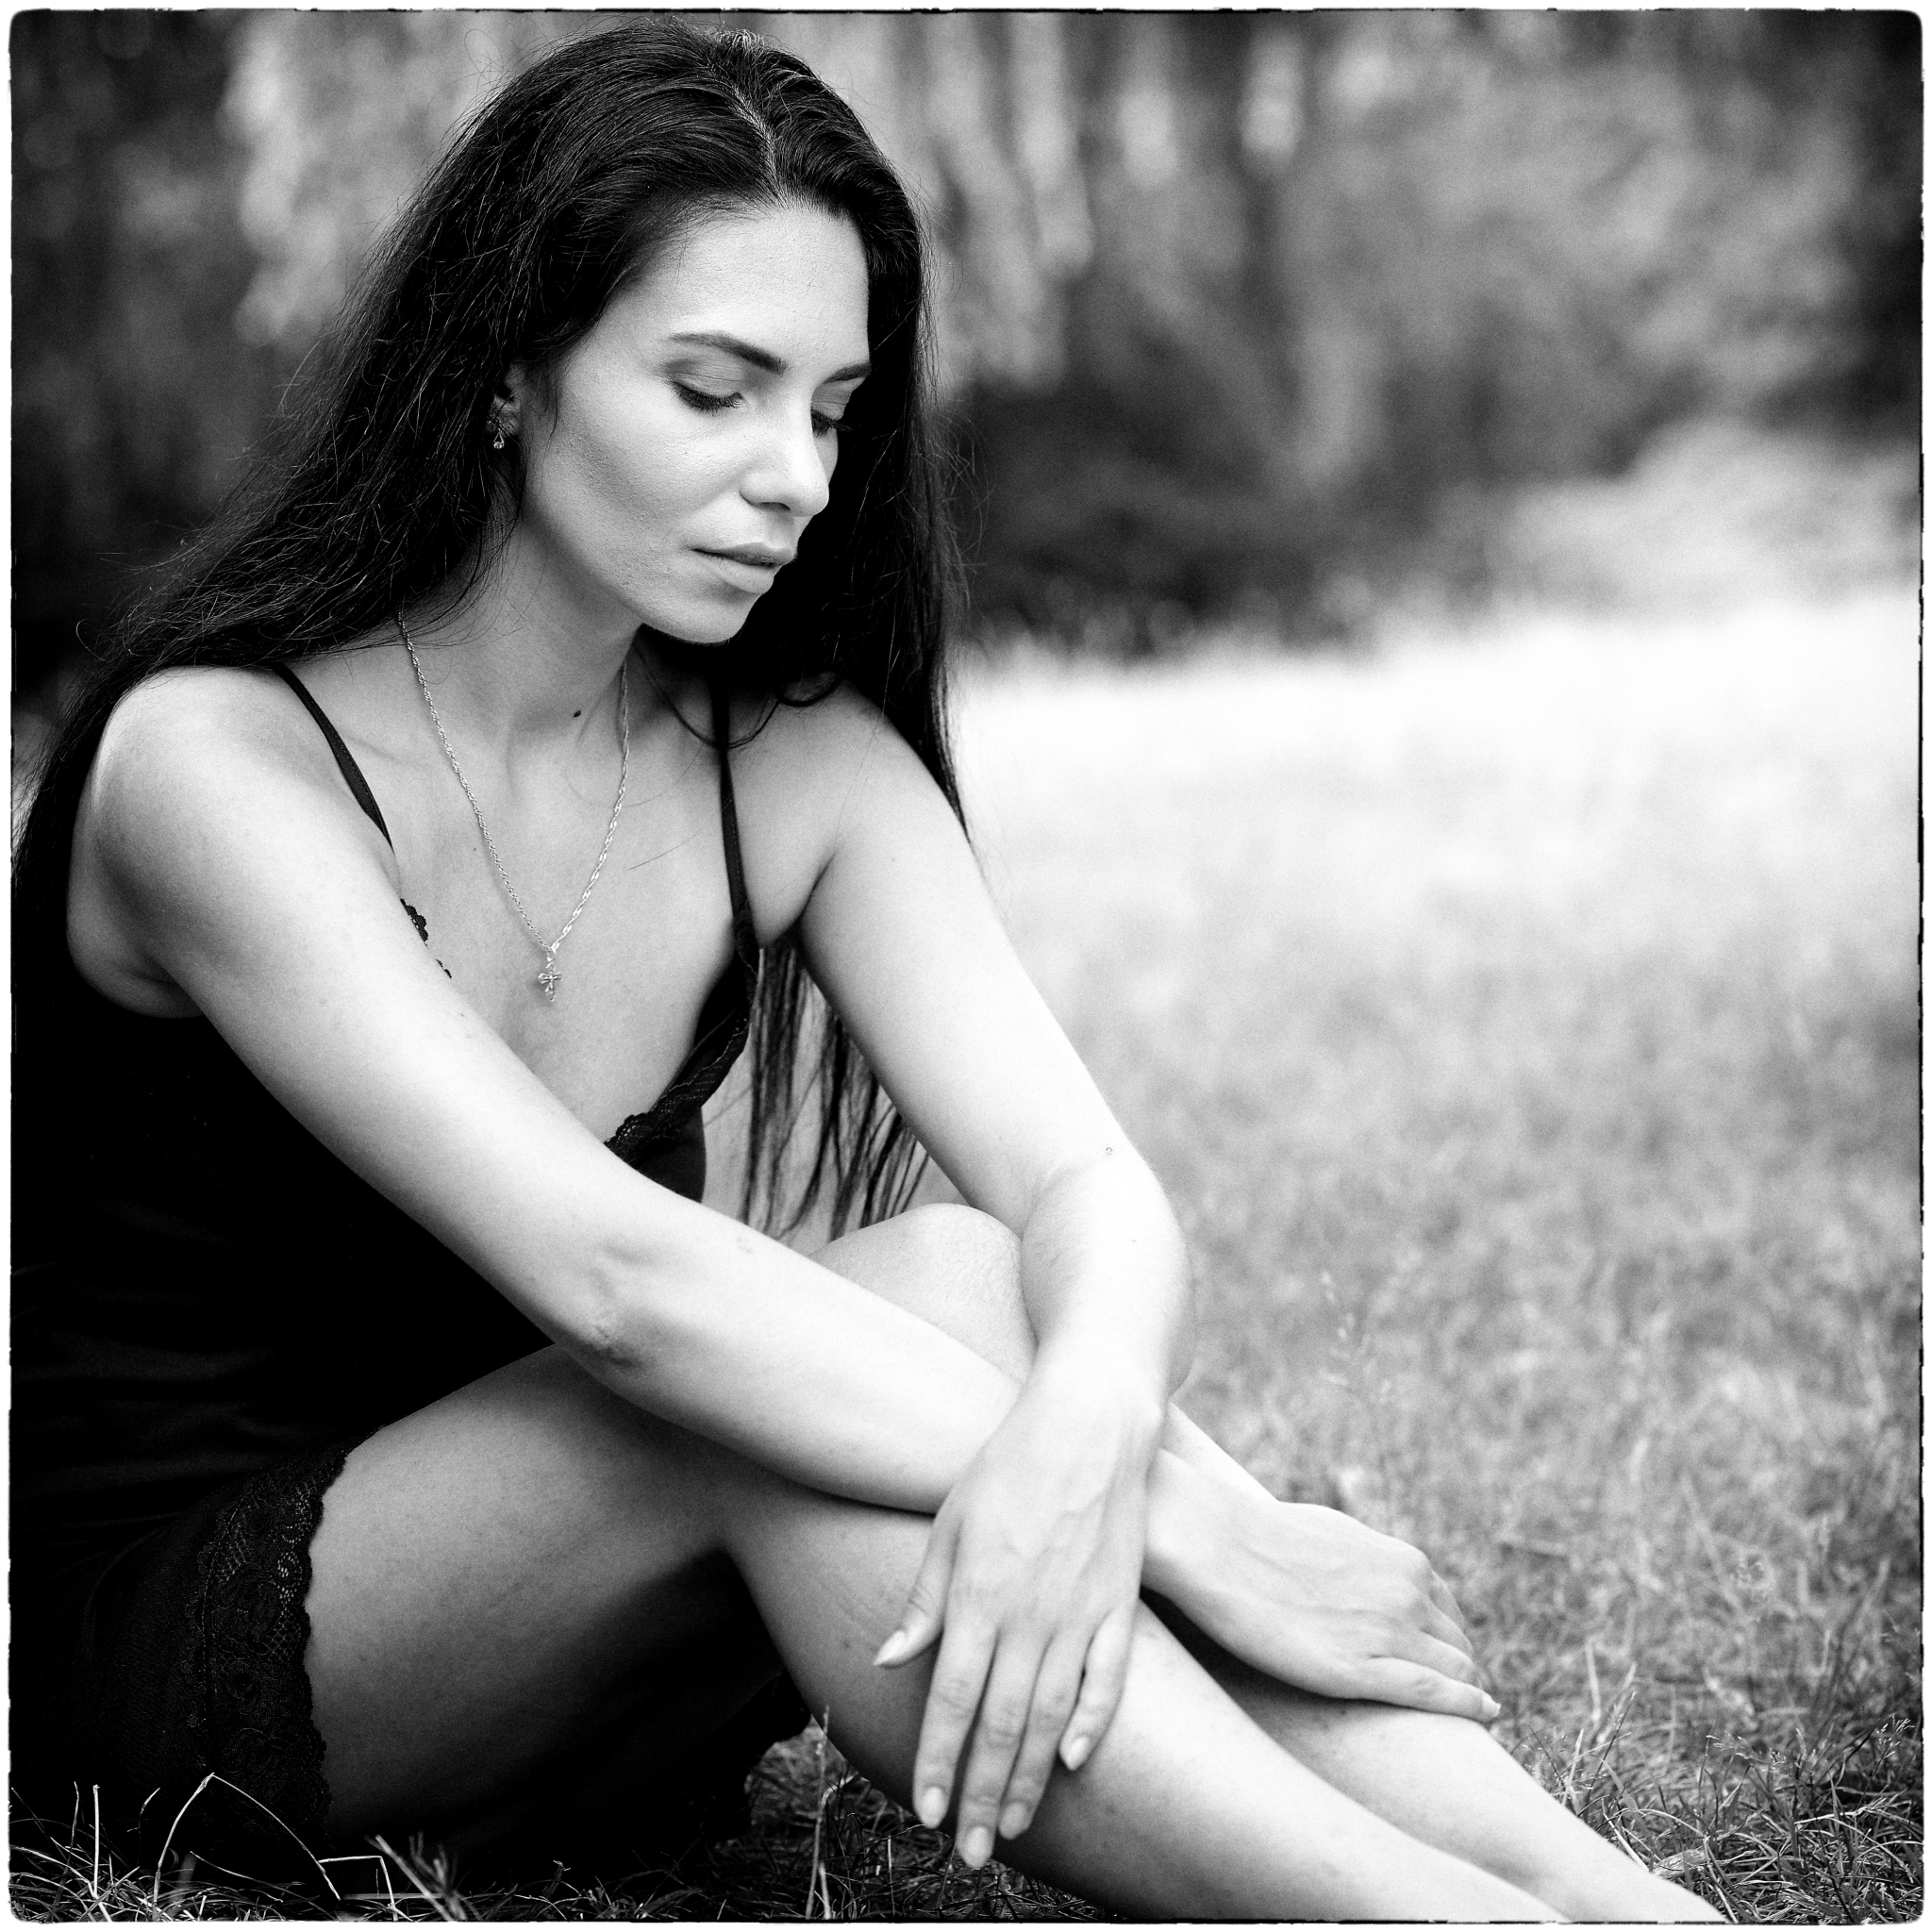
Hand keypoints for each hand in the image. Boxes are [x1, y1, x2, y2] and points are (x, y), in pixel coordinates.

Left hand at [873, 1364, 1159, 1866]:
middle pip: (1000, 1725)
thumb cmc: (1007, 1468)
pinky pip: (1108, 1679)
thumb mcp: (949, 1525)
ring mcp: (1080, 1614)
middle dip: (981, 1794)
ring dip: (1028, 1778)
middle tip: (969, 1852)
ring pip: (1050, 1717)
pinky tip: (1072, 1760)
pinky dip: (1091, 1723)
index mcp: (979, 1597)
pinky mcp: (1120, 1605)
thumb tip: (890, 1660)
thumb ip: (925, 1600)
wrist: (1088, 1425)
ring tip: (1010, 1826)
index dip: (938, 1761)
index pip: (951, 1701)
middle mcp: (1029, 1616)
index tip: (928, 1811)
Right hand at [1157, 1467, 1498, 1721]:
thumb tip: (1370, 1572)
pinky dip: (1468, 1706)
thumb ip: (1366, 1560)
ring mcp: (1389, 1633)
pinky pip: (1435, 1695)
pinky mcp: (1360, 1671)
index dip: (1448, 1641)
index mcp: (1403, 1562)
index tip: (1441, 1660)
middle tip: (1448, 1694)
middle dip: (1459, 1670)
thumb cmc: (1262, 1537)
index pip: (1449, 1612)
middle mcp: (1407, 1595)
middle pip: (1458, 1645)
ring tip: (1461, 1712)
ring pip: (1457, 1671)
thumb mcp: (1335, 1534)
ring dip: (1465, 1691)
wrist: (1219, 1547)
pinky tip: (1485, 1714)